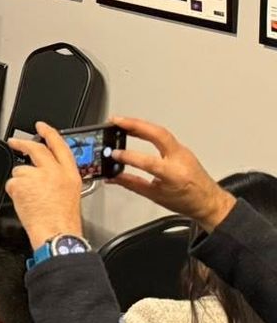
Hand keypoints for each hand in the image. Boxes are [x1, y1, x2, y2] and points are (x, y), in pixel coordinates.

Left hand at [5, 123, 86, 250]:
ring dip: (20, 183)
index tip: (42, 126)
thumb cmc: (64, 221)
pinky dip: (14, 192)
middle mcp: (54, 171)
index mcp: (70, 173)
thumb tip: (47, 174)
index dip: (50, 133)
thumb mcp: (71, 194)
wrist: (57, 233)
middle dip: (23, 143)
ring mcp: (37, 176)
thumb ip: (59, 179)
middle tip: (15, 142)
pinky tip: (24, 203)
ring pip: (20, 171)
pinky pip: (11, 184)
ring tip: (30, 199)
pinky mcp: (22, 183)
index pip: (60, 146)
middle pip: (36, 148)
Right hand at [106, 116, 235, 231]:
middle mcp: (180, 159)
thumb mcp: (155, 196)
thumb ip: (132, 184)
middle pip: (158, 134)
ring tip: (121, 122)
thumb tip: (113, 177)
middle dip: (135, 125)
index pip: (148, 161)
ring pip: (161, 131)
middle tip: (116, 121)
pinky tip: (136, 129)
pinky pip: (164, 135)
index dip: (129, 157)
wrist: (209, 201)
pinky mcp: (181, 149)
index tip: (114, 154)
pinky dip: (148, 129)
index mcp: (174, 175)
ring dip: (140, 124)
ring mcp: (182, 151)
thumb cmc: (187, 201)